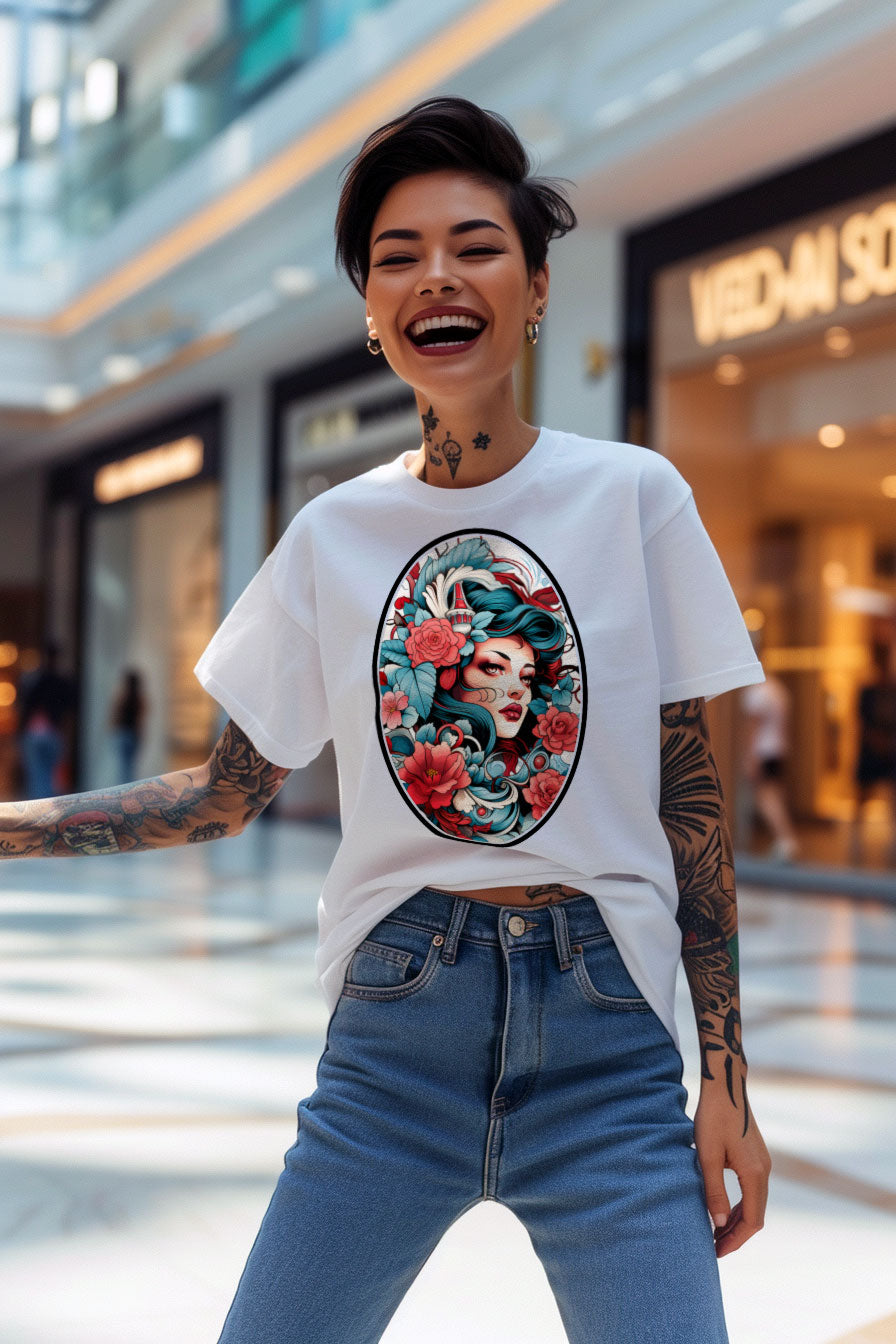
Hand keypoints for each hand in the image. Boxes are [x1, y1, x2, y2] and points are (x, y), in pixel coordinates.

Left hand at [693, 1083, 770, 1257]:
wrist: (725, 1086)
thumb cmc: (713, 1118)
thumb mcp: (707, 1155)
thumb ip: (713, 1191)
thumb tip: (718, 1225)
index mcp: (755, 1174)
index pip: (752, 1221)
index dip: (735, 1240)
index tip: (716, 1252)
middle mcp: (765, 1171)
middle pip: (756, 1215)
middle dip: (736, 1235)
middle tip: (713, 1249)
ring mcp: (763, 1163)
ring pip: (755, 1203)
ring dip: (738, 1221)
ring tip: (716, 1234)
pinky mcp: (756, 1156)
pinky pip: (752, 1190)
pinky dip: (740, 1205)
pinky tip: (724, 1211)